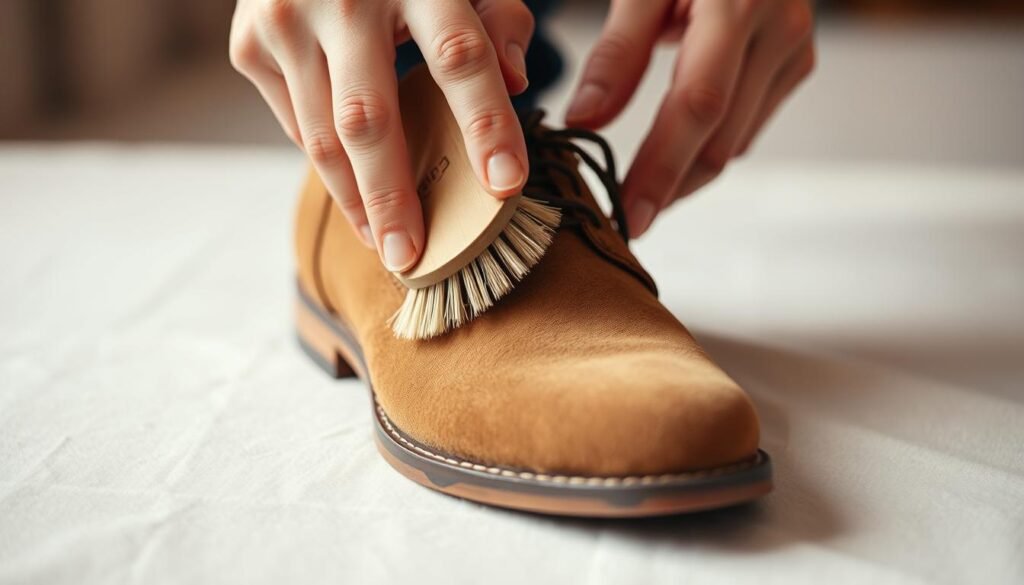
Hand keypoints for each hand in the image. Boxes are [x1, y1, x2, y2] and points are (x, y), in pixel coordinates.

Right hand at [230, 0, 534, 269]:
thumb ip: (499, 17)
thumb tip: (516, 84)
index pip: (459, 58)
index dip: (485, 125)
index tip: (507, 185)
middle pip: (369, 118)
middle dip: (392, 196)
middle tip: (412, 256)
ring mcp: (285, 21)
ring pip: (322, 136)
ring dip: (356, 200)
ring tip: (385, 242)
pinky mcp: (248, 45)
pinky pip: (297, 125)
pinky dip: (328, 164)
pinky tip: (354, 190)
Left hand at [566, 0, 814, 236]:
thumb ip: (617, 51)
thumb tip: (585, 121)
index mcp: (736, 3)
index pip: (697, 106)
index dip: (661, 168)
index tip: (629, 216)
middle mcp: (779, 29)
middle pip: (722, 138)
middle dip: (671, 188)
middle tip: (623, 219)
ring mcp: (796, 49)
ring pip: (737, 142)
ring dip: (688, 176)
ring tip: (640, 195)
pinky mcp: (798, 62)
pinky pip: (749, 126)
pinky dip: (709, 148)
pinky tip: (674, 157)